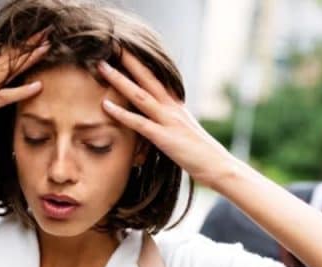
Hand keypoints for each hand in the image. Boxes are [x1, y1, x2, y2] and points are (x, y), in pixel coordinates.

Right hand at [0, 39, 49, 147]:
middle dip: (30, 45)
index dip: (23, 48)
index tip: (40, 38)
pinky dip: (22, 90)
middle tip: (47, 32)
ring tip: (46, 48)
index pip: (7, 58)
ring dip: (29, 59)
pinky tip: (37, 86)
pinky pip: (5, 95)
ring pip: (10, 70)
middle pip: (10, 58)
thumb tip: (7, 90)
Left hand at [97, 52, 236, 188]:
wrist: (219, 166)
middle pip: (148, 78)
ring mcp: (169, 121)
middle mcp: (173, 108)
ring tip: (103, 67)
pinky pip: (139, 123)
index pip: (158, 79)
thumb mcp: (185, 132)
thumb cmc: (202, 154)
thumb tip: (159, 122)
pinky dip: (122, 113)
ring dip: (120, 80)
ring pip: (140, 95)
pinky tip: (106, 105)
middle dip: (130, 61)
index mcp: (177, 106)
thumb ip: (172, 123)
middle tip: (113, 46)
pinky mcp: (165, 137)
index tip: (127, 52)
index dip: (142, 65)